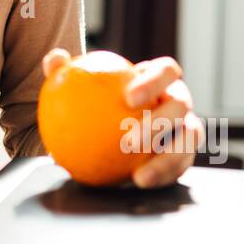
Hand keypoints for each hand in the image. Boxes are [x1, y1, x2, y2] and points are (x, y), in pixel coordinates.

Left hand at [42, 49, 204, 189]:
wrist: (109, 130)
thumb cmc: (96, 101)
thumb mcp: (79, 86)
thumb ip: (66, 72)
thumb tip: (55, 60)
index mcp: (159, 79)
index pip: (166, 71)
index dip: (154, 81)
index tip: (128, 98)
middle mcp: (178, 101)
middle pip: (181, 105)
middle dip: (161, 122)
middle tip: (129, 140)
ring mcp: (185, 128)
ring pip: (188, 141)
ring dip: (167, 158)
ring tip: (139, 175)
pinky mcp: (184, 155)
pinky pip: (178, 167)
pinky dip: (161, 175)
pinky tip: (138, 182)